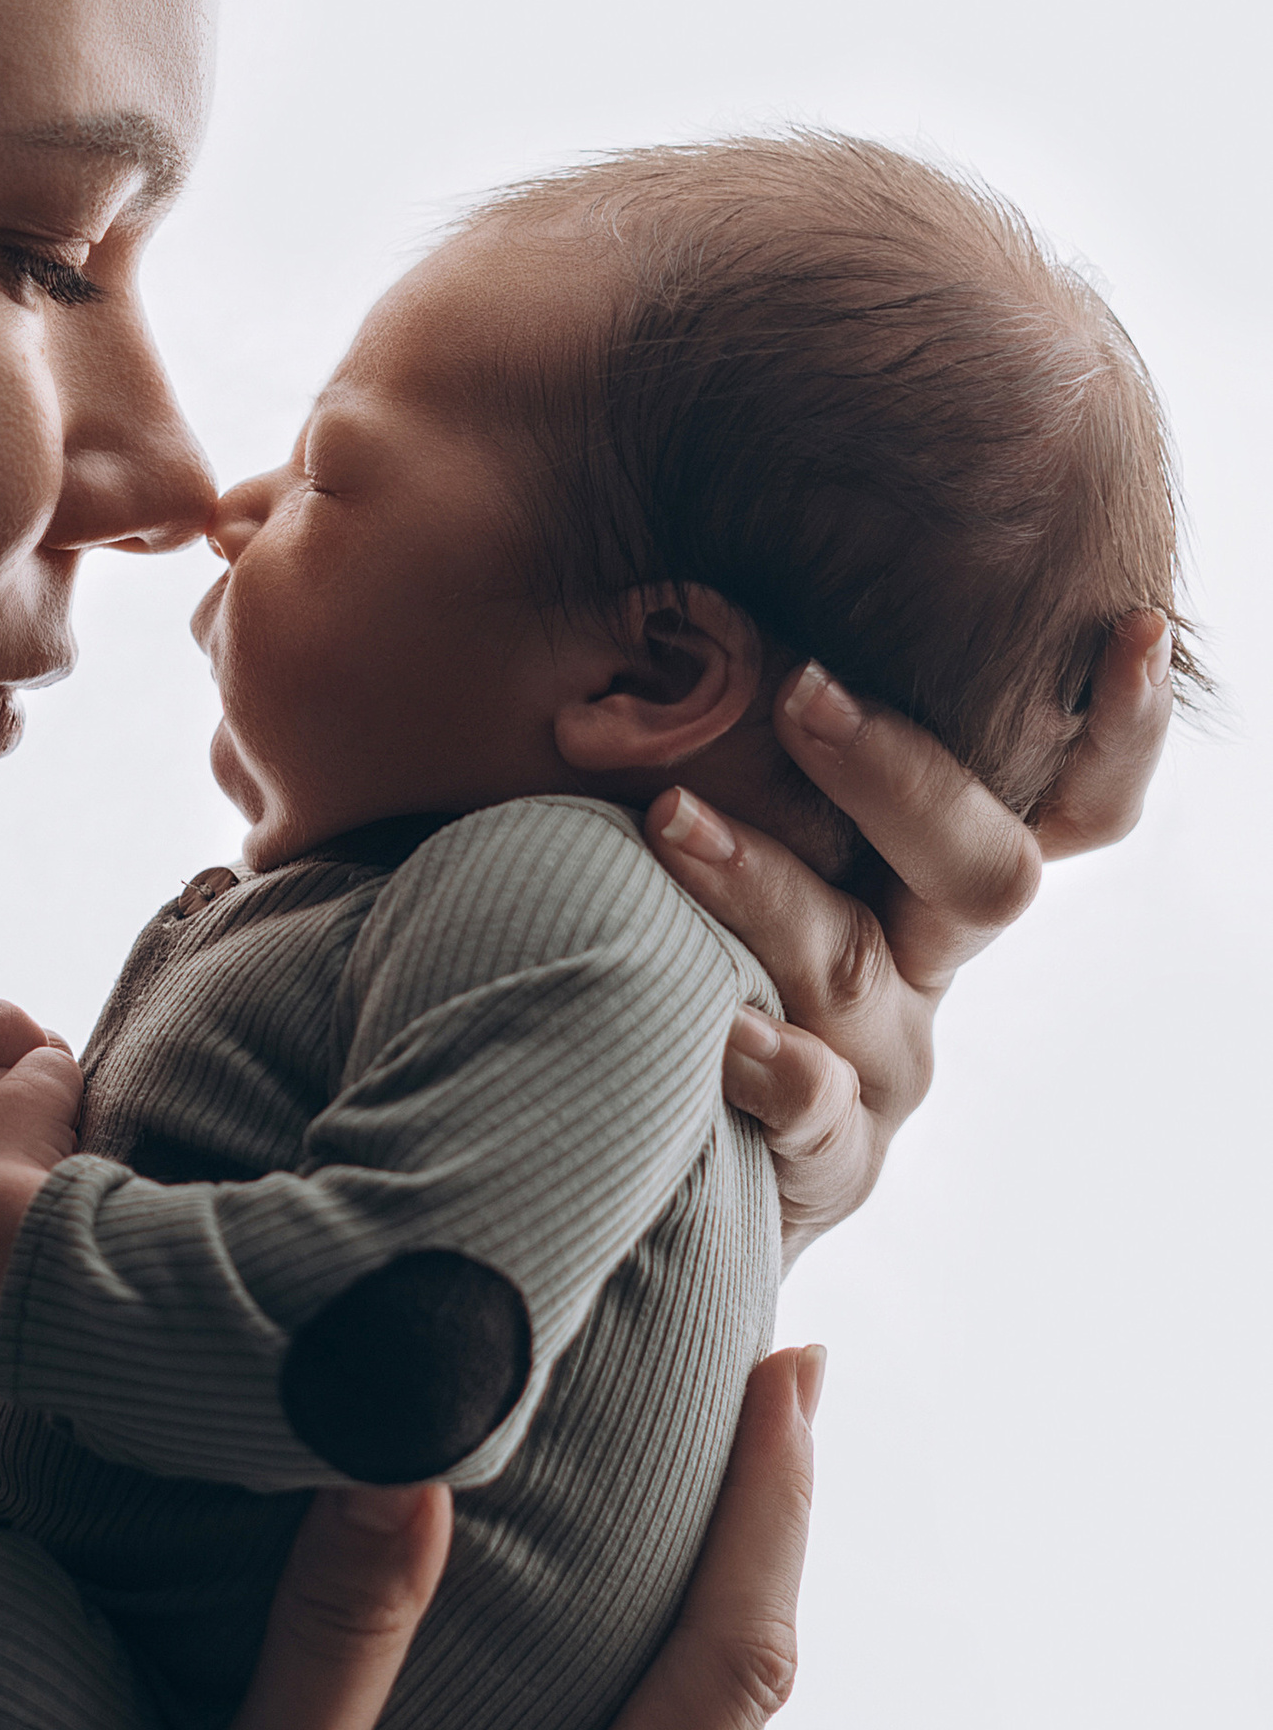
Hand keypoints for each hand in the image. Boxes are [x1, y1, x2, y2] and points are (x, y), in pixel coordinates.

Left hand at [649, 611, 1176, 1252]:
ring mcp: (881, 1070)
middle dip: (900, 777)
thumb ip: (731, 686)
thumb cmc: (637, 903)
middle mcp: (928, 966)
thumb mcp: (694, 778)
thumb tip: (707, 566)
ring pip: (863, 973)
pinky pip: (822, 1121)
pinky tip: (725, 1035)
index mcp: (931, 869)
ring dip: (768, 885)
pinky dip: (782, 1077)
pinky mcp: (822, 1163)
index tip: (1133, 628)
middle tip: (799, 690)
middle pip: (985, 876)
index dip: (1121, 723)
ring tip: (672, 819)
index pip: (1075, 795)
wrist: (597, 1106)